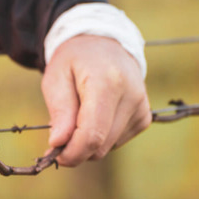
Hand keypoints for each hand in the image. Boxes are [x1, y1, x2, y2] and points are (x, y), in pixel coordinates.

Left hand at [41, 35, 150, 165]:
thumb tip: (59, 143)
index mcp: (108, 84)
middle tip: (58, 136)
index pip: (92, 135)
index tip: (54, 154)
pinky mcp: (144, 118)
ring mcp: (141, 109)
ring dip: (86, 142)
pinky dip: (100, 137)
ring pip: (107, 148)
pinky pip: (115, 142)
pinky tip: (95, 115)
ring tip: (78, 116)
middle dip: (75, 149)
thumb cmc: (75, 61)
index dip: (71, 153)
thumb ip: (60, 111)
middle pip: (100, 146)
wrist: (104, 44)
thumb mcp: (56, 78)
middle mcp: (131, 97)